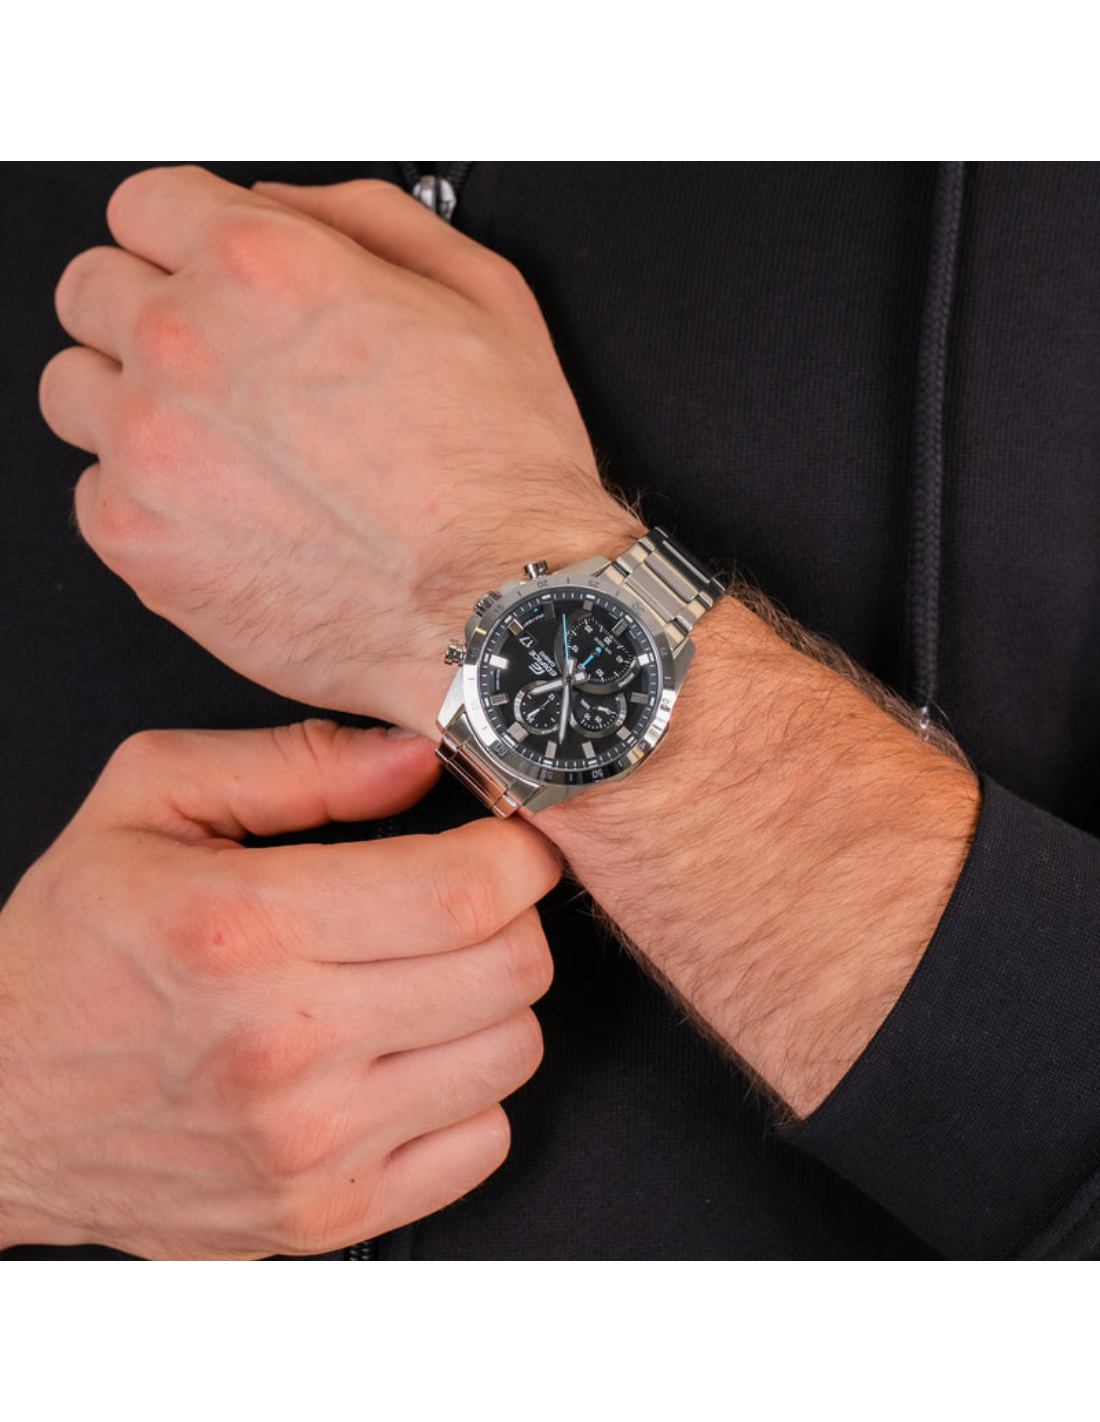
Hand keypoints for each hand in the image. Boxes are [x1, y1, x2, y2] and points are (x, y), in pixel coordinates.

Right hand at [0, 721, 558, 1257]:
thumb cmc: (69, 949)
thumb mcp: (147, 802)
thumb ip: (293, 765)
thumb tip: (415, 761)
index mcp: (245, 929)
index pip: (464, 892)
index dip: (516, 853)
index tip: (505, 842)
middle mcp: (285, 1048)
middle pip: (510, 970)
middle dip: (511, 916)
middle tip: (462, 901)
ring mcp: (309, 1148)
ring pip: (510, 1054)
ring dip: (491, 1003)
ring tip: (425, 976)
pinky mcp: (323, 1217)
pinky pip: (481, 1144)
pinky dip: (466, 1093)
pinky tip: (404, 1057)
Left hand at [39, 165, 642, 732]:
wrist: (501, 614)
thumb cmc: (502, 479)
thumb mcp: (482, 295)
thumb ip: (363, 218)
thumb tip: (284, 205)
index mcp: (261, 269)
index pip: (142, 206)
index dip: (182, 239)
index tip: (199, 273)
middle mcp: (187, 348)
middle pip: (91, 289)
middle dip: (146, 312)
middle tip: (211, 362)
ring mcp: (150, 449)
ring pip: (73, 390)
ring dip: (129, 403)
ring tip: (213, 445)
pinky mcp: (138, 542)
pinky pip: (91, 496)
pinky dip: (142, 501)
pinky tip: (221, 514)